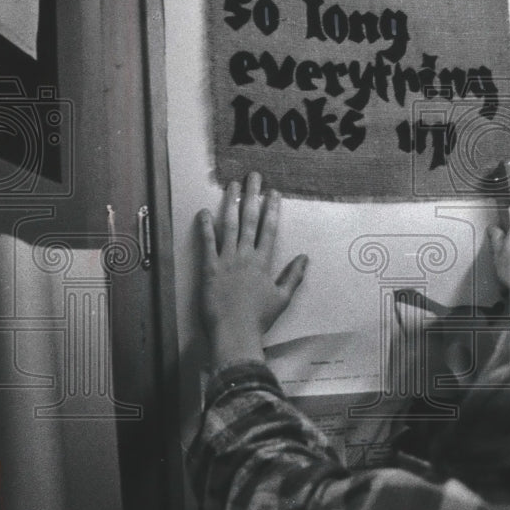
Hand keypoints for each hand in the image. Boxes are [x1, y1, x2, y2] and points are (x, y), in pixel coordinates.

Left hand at [197, 172, 307, 367]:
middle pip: (250, 220)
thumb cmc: (259, 319)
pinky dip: (205, 227)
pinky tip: (204, 212)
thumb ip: (293, 276)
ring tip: (232, 185)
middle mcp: (246, 256)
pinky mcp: (209, 269)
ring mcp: (227, 260)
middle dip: (252, 196)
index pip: (270, 229)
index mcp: (264, 262)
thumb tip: (305, 258)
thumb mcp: (282, 298)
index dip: (272, 209)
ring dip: (230, 204)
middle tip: (254, 177)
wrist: (235, 332)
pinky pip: (207, 243)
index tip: (273, 193)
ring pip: (229, 225)